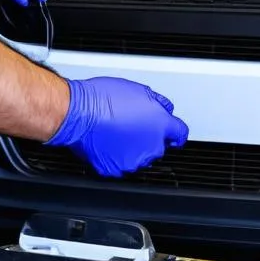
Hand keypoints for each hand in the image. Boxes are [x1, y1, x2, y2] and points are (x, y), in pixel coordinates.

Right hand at [47, 77, 189, 176]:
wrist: (79, 113)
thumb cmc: (103, 98)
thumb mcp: (139, 90)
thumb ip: (158, 103)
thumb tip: (165, 108)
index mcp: (160, 125)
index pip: (180, 134)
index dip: (176, 134)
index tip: (175, 136)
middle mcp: (151, 147)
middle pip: (158, 146)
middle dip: (149, 138)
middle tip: (132, 126)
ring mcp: (134, 161)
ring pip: (140, 156)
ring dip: (134, 148)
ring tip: (117, 132)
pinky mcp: (116, 170)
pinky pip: (121, 164)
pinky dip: (117, 156)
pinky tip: (108, 142)